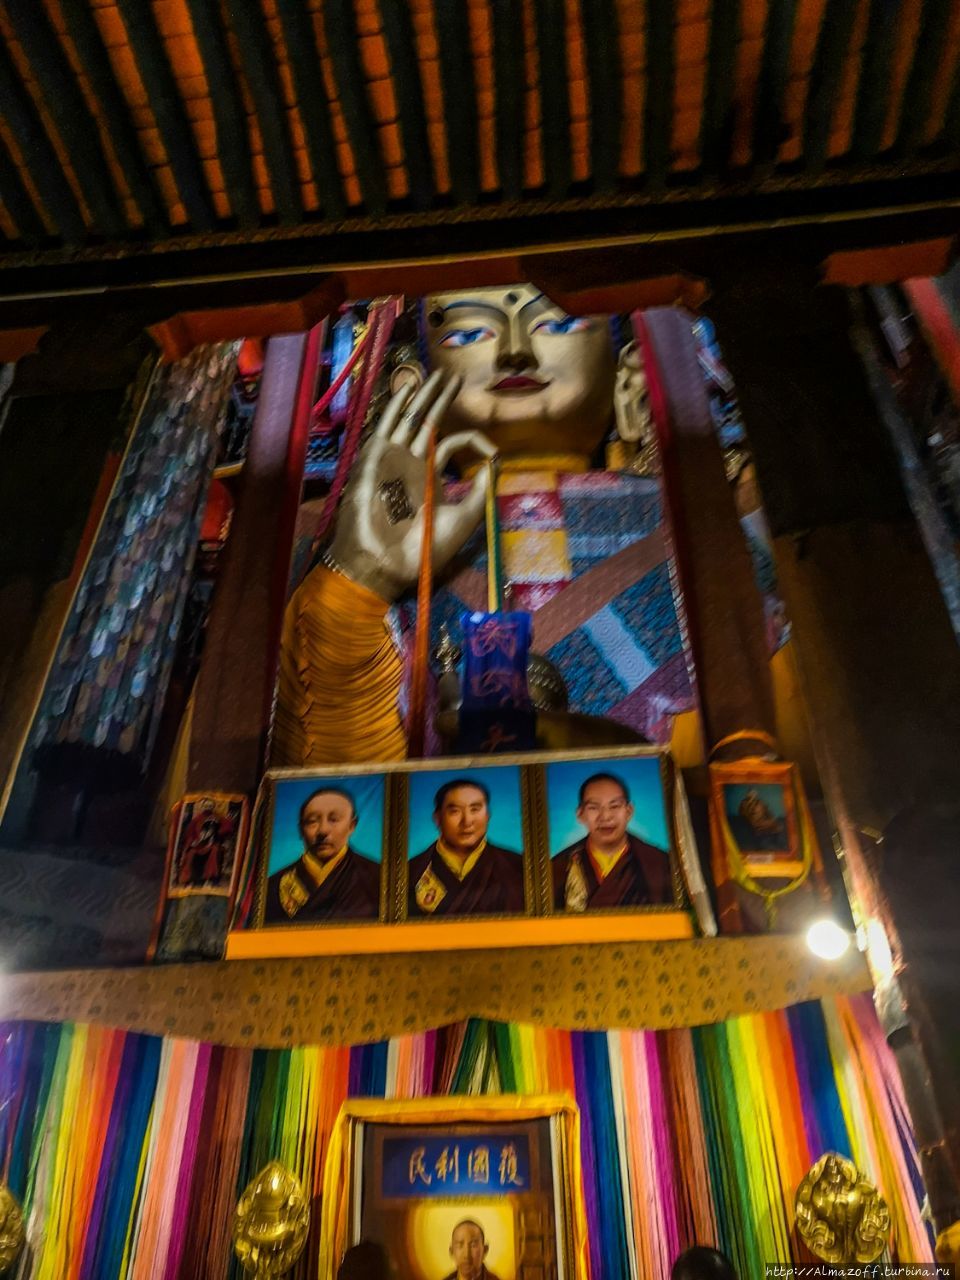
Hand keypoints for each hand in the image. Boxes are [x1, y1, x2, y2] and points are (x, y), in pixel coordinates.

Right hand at [328, 371, 496, 601]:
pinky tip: (409, 387)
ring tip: (438, 374)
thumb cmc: (421, 550)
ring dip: (423, 395)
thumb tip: (493, 464)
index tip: (493, 453)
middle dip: (442, 400)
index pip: (453, 444)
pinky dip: (397, 406)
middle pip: (428, 422)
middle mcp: (411, 464)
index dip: (476, 441)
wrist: (385, 564)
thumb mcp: (462, 520)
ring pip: (409, 418)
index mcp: (430, 478)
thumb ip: (478, 492)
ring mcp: (393, 459)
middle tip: (454, 377)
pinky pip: (386, 425)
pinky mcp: (376, 458)